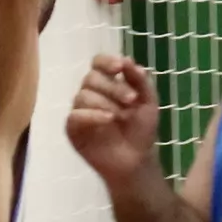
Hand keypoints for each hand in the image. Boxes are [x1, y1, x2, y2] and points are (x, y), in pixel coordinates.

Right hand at [65, 54, 160, 187]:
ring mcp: (80, 111)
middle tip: (132, 100)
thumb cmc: (141, 131)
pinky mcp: (73, 129)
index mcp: (106, 84)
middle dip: (113, 87)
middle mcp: (90, 94)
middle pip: (91, 78)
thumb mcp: (148, 102)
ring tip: (122, 116)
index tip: (119, 68)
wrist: (137, 161)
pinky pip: (76, 115)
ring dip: (106, 103)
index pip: (98, 63)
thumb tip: (127, 60)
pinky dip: (93, 115)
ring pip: (83, 95)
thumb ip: (139, 81)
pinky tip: (109, 119)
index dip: (106, 62)